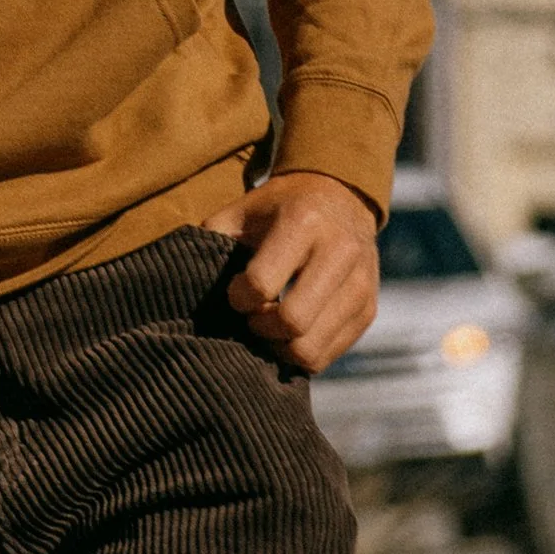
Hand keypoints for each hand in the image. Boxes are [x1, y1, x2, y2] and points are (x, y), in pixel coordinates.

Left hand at [202, 169, 381, 376]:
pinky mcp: (368, 309)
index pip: (261, 285)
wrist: (340, 198)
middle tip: (252, 315)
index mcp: (303, 222)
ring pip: (311, 349)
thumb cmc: (277, 209)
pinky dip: (300, 353)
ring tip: (269, 326)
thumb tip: (186, 284)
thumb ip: (213, 242)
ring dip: (279, 347)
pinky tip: (289, 332)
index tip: (236, 290)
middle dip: (260, 328)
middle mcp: (340, 252)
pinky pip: (327, 355)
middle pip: (292, 323)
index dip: (238, 297)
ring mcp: (361, 284)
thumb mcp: (241, 211)